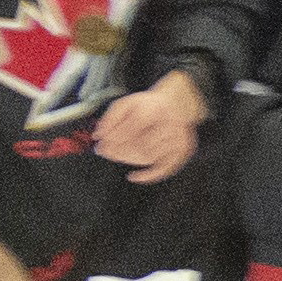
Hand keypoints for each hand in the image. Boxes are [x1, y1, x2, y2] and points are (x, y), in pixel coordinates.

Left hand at [92, 66, 206, 183]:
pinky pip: (166, 167)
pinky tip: (133, 176)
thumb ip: (110, 118)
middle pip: (140, 145)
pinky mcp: (183, 150)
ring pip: (149, 157)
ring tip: (116, 155)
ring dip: (129, 159)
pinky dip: (149, 175)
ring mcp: (178, 138)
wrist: (176, 105)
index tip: (100, 144)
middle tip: (103, 152)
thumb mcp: (126, 104)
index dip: (113, 139)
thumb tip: (98, 136)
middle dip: (118, 151)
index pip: (131, 128)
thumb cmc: (147, 106)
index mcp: (155, 109)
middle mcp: (169, 124)